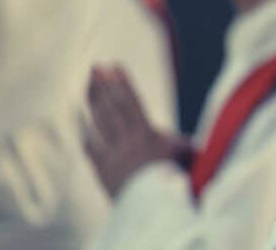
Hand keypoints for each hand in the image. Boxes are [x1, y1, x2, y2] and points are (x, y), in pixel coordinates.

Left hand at [84, 65, 189, 197]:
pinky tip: (77, 115)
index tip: (115, 66)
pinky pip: (89, 145)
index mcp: (148, 136)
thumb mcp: (185, 158)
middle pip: (113, 108)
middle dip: (105, 86)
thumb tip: (198, 137)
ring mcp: (113, 155)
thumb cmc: (174, 182)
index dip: (123, 84)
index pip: (133, 103)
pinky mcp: (102, 169)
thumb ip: (186, 144)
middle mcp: (128, 142)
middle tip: (96, 67)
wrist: (153, 210)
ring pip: (100, 123)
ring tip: (89, 83)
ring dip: (93, 101)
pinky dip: (83, 129)